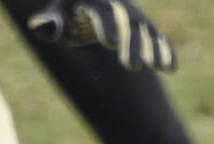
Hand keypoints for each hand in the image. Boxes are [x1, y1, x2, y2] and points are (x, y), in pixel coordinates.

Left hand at [27, 0, 175, 72]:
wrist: (83, 11)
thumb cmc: (66, 19)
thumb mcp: (58, 20)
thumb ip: (53, 23)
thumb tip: (43, 26)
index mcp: (94, 2)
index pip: (101, 11)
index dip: (105, 24)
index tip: (108, 43)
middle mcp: (117, 7)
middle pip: (127, 22)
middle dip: (131, 43)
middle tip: (131, 67)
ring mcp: (134, 20)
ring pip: (146, 31)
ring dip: (153, 49)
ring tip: (157, 68)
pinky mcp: (147, 33)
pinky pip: (160, 41)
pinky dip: (166, 52)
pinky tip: (170, 68)